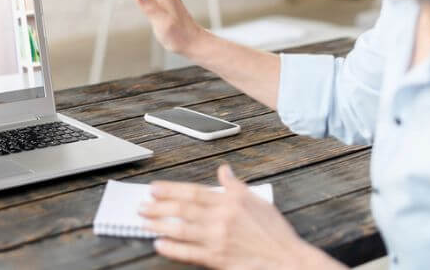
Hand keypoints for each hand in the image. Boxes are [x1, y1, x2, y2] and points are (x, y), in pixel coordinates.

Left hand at [139, 165, 319, 269]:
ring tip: (144, 223)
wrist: (287, 260)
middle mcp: (221, 218)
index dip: (170, 189)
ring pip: (180, 230)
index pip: (193, 191)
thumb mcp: (256, 200)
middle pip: (182, 209)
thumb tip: (224, 169)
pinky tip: (159, 245)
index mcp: (229, 201)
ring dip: (159, 226)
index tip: (154, 188)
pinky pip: (188, 253)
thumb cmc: (274, 232)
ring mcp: (218, 239)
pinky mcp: (217, 259)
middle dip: (158, 207)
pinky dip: (171, 249)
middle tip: (142, 205)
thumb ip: (235, 185)